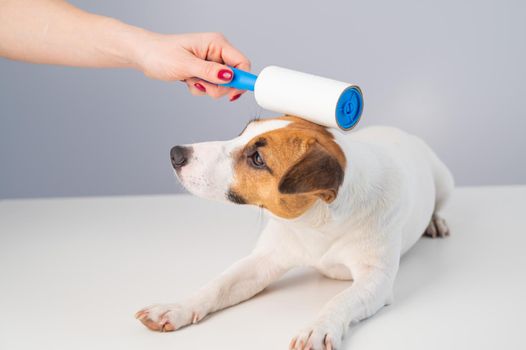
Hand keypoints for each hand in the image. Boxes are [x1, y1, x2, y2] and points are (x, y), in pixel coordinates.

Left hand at [134, 32, 250, 100]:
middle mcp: (216, 52)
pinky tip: (188, 81)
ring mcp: (211, 62)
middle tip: (200, 85)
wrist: (144, 55)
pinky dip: (200, 88)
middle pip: (233, 77)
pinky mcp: (204, 70)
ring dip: (207, 88)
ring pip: (222, 85)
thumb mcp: (185, 65)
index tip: (233, 94)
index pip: (242, 62)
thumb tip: (229, 76)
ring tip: (190, 79)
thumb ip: (209, 72)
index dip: (241, 80)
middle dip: (218, 87)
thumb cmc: (160, 54)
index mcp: (216, 43)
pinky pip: (211, 86)